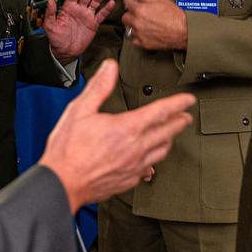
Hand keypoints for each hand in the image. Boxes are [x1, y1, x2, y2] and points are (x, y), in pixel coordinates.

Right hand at [39, 59, 194, 212]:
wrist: (62, 183)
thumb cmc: (68, 150)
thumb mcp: (80, 110)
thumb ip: (99, 87)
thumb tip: (110, 68)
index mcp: (126, 128)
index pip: (161, 112)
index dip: (178, 103)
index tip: (188, 99)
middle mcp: (136, 148)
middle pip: (167, 133)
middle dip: (180, 122)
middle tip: (187, 116)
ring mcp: (134, 167)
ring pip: (162, 152)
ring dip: (170, 140)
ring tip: (171, 134)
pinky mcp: (129, 181)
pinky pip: (150, 169)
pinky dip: (154, 160)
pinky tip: (151, 160)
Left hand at [44, 0, 115, 63]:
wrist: (65, 52)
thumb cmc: (56, 39)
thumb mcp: (50, 26)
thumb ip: (50, 13)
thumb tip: (50, 1)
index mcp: (68, 7)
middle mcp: (79, 9)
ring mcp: (87, 16)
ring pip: (95, 2)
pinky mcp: (94, 24)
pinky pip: (101, 15)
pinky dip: (107, 9)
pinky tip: (111, 3)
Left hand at [122, 0, 187, 49]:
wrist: (184, 31)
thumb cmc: (176, 17)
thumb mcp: (163, 0)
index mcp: (141, 10)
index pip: (127, 2)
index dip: (129, 1)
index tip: (129, 2)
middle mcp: (138, 22)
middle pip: (125, 17)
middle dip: (130, 14)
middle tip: (136, 14)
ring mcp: (140, 33)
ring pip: (129, 28)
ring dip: (134, 25)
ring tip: (143, 24)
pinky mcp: (143, 43)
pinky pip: (134, 39)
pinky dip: (138, 36)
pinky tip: (144, 33)